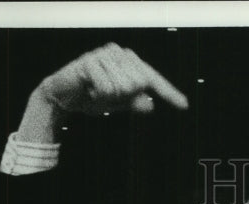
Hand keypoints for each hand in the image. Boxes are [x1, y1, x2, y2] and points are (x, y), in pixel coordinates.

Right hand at [18, 43, 187, 141]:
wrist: (64, 97)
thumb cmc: (93, 96)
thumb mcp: (119, 103)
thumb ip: (135, 103)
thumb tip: (150, 105)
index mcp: (129, 61)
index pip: (153, 79)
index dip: (169, 93)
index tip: (184, 105)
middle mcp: (119, 53)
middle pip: (139, 85)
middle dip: (123, 97)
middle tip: (105, 94)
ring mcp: (104, 54)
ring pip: (124, 87)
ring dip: (109, 97)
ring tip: (96, 91)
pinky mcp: (89, 61)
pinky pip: (108, 89)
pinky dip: (99, 95)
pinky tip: (88, 89)